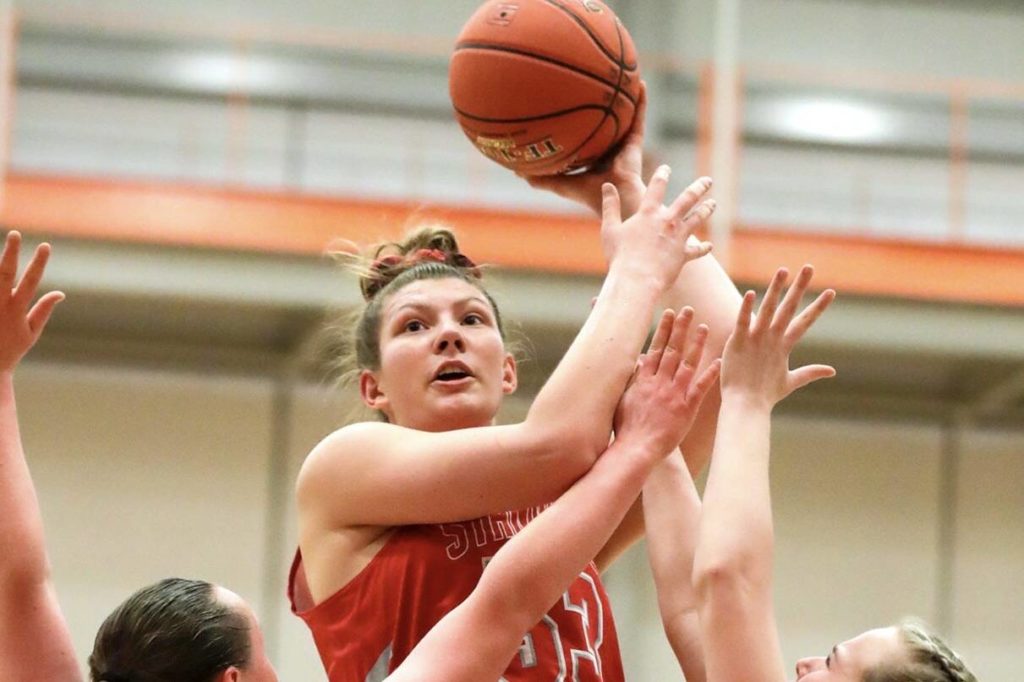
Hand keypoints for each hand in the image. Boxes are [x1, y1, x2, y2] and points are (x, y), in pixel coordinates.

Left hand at [0, 232, 63, 373]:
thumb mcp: (31, 333)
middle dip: (10, 253)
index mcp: (16, 309)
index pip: (31, 281)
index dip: (39, 263)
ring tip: (5, 243)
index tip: (45, 245)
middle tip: (14, 233)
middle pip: (5, 273)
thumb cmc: (9, 351)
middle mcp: (0, 305)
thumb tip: (60, 292)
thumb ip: (43, 310)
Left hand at [521, 82, 648, 216]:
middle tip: (595, 80)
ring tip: (624, 74)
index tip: (571, 101)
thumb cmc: (587, 194)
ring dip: (625, 97)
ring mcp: (623, 143)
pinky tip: (641, 83)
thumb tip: (516, 171)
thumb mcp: (560, 182)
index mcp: (592, 157)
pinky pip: (639, 116)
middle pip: (604, 121)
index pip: (585, 135)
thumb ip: (541, 178)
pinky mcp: (635, 141)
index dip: (579, 121)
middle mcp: (608, 147)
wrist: (613, 198)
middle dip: (601, 103)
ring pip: (624, 115)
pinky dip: (641, 101)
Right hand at [601, 166, 714, 291]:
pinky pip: (697, 250)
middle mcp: (667, 222)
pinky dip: (703, 248)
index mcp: (648, 214)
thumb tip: (607, 185)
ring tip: (712, 204)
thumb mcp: (610, 228)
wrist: (636, 280)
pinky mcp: (683, 255)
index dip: (662, 175)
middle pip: (687, 199)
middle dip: (699, 188)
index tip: (666, 169)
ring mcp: (678, 238)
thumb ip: (610, 206)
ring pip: (697, 219)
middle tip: (708, 181)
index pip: (657, 187)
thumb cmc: (620, 256)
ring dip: (706, 210)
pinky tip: (709, 246)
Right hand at [613, 308, 721, 461]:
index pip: (656, 348)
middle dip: (681, 328)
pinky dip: (710, 374)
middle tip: (689, 310)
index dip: (663, 329)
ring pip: (688, 364)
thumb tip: (635, 361)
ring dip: (697, 344)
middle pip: (672, 350)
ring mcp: (674, 395)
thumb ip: (631, 379)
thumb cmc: (626, 428)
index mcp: (644, 380)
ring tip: (704, 327)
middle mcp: (660, 383)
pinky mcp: (687, 409)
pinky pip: (701, 389)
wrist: (637, 449)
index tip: (669, 313)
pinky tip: (719, 361)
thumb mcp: (621, 399)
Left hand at [720, 266, 835, 409]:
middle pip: (789, 308)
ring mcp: (756, 339)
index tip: (831, 291)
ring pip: (768, 309)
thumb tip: (832, 371)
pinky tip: (751, 293)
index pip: (805, 321)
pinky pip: (743, 321)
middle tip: (809, 267)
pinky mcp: (738, 342)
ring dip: (776, 289)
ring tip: (783, 270)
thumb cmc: (765, 395)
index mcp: (784, 345)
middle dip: (799, 287)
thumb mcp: (790, 381)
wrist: (746, 406)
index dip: (818, 307)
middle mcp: (773, 339)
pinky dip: (747, 308)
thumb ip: (810, 372)